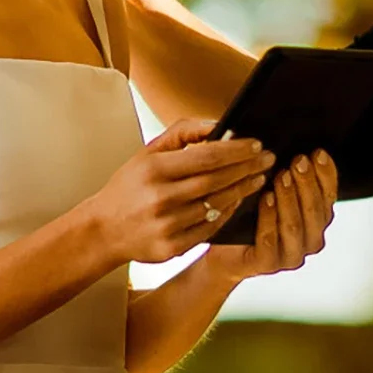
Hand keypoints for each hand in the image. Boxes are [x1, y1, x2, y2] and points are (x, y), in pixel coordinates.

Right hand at [87, 118, 277, 266]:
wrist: (104, 228)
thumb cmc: (130, 185)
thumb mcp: (148, 152)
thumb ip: (182, 132)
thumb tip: (218, 124)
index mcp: (154, 168)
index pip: (206, 155)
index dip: (236, 149)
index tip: (256, 144)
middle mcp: (160, 197)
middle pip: (217, 180)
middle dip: (247, 168)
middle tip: (268, 159)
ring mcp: (167, 225)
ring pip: (217, 205)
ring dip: (243, 190)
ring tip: (259, 179)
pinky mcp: (172, 248)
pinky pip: (210, 229)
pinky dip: (228, 214)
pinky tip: (238, 201)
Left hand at [204, 150, 337, 287]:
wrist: (223, 250)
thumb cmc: (249, 214)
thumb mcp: (270, 189)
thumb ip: (285, 173)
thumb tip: (287, 142)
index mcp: (316, 219)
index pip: (329, 195)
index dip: (326, 174)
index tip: (318, 152)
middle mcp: (310, 239)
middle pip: (316, 210)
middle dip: (308, 183)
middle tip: (298, 161)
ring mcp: (291, 254)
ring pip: (296, 225)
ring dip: (290, 199)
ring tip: (282, 176)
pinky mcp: (267, 264)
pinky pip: (270, 240)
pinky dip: (269, 218)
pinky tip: (265, 198)